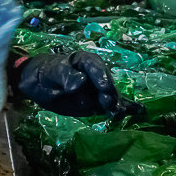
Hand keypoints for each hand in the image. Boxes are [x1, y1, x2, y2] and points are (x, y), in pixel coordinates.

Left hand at [11, 51, 131, 117]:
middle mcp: (95, 74)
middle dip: (109, 94)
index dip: (101, 77)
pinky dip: (125, 107)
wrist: (36, 84)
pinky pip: (112, 104)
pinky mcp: (98, 102)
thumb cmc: (43, 73)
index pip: (94, 66)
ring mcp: (98, 89)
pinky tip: (139, 111)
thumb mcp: (50, 72)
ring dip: (116, 104)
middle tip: (109, 105)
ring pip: (111, 95)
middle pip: (106, 83)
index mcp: (84, 61)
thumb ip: (65, 76)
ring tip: (118, 114)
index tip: (104, 88)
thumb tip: (80, 82)